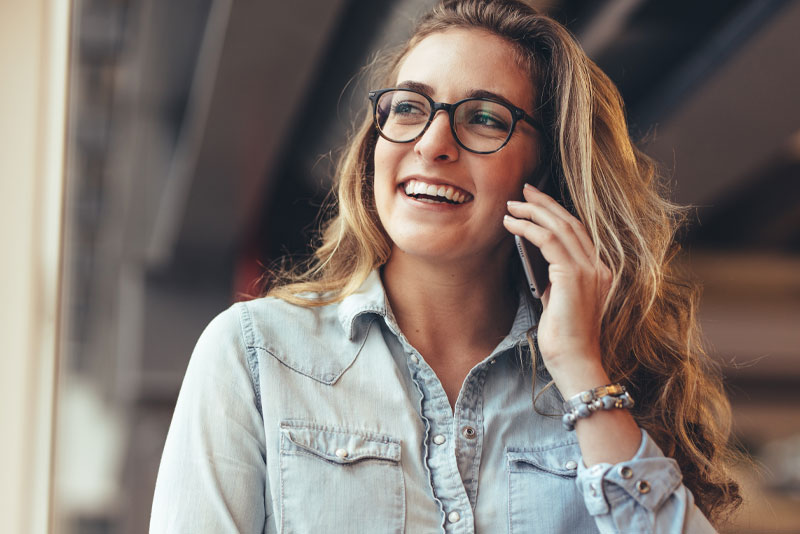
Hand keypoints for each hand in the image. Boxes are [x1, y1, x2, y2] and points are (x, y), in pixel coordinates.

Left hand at [503, 184, 612, 395]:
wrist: (576, 363)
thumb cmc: (565, 339)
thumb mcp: (559, 302)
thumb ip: (554, 280)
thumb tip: (535, 258)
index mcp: (600, 272)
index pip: (578, 232)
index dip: (556, 213)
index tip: (535, 201)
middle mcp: (599, 267)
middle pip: (570, 222)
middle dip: (544, 204)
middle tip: (523, 191)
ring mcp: (590, 270)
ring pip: (559, 227)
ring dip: (532, 213)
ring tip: (511, 206)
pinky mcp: (574, 276)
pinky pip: (548, 241)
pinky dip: (528, 229)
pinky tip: (512, 225)